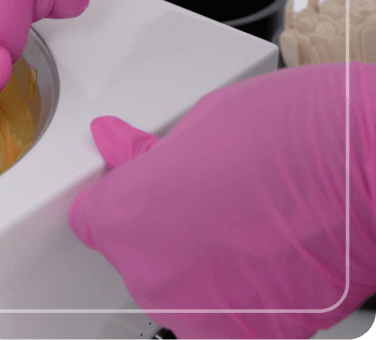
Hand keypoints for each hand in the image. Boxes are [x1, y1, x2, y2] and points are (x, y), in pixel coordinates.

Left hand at [69, 62, 375, 338]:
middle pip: (136, 257)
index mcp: (122, 220)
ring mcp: (200, 313)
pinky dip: (242, 295)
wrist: (373, 173)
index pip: (92, 219)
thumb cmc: (295, 136)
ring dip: (201, 267)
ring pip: (181, 291)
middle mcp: (151, 276)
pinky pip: (225, 317)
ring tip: (248, 228)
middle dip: (161, 232)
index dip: (118, 198)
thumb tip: (117, 147)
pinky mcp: (252, 336)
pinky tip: (269, 259)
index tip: (136, 188)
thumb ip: (148, 154)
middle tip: (210, 201)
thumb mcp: (199, 123)